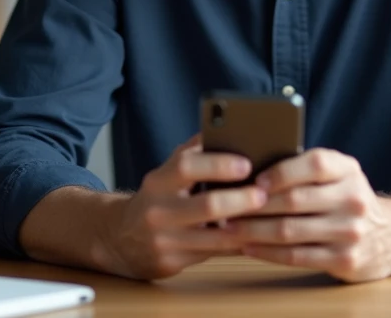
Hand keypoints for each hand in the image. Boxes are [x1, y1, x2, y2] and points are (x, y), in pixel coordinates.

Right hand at [105, 134, 268, 279]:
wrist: (121, 239)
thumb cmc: (158, 198)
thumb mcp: (167, 173)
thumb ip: (194, 152)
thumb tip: (228, 127)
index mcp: (158, 181)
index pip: (187, 167)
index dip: (218, 164)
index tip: (246, 163)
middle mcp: (158, 211)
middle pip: (207, 206)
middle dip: (241, 199)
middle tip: (264, 194)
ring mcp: (165, 241)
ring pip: (216, 237)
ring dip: (247, 227)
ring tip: (269, 216)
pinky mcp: (173, 263)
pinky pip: (215, 255)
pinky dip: (238, 245)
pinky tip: (256, 237)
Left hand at [223, 149, 390, 281]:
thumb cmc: (348, 199)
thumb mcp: (339, 176)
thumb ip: (306, 170)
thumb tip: (251, 168)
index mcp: (349, 170)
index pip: (314, 164)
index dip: (281, 171)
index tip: (252, 180)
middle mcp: (353, 199)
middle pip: (295, 201)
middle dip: (254, 205)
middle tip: (225, 206)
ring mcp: (350, 231)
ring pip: (291, 231)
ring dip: (253, 230)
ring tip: (228, 227)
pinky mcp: (344, 260)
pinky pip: (297, 256)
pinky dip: (267, 252)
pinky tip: (248, 247)